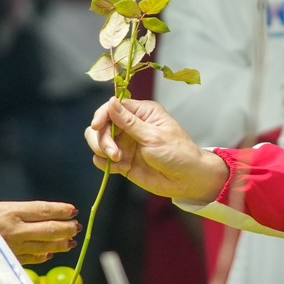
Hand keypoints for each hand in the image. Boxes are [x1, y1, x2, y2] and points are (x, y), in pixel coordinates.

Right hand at [0, 201, 81, 263]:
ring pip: (45, 245)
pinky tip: (50, 254)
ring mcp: (15, 247)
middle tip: (76, 227)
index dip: (61, 211)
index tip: (72, 210)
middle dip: (66, 228)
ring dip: (60, 244)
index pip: (44, 210)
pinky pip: (32, 259)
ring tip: (70, 242)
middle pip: (50, 229)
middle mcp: (17, 229)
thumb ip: (13, 212)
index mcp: (12, 212)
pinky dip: (43, 256)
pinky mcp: (11, 260)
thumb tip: (32, 215)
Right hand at [84, 98, 228, 202]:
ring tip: (118, 160)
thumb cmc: (178, 154)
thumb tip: (111, 102)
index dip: (102, 115)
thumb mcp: (153, 136)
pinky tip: (120, 168)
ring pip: (98, 141)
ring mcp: (125, 144)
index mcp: (142, 113)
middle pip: (102, 125)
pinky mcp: (122, 161)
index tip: (97, 127)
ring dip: (102, 150)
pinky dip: (105, 163)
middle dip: (102, 138)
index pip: (113, 107)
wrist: (186, 181)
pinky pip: (101, 159)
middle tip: (114, 153)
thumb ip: (129, 122)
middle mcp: (131, 126)